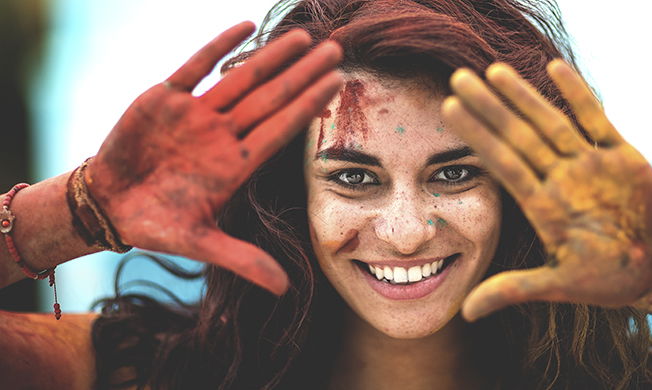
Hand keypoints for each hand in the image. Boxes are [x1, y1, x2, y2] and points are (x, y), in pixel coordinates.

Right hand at [86, 22, 342, 294]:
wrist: (110, 203)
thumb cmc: (156, 224)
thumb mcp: (199, 242)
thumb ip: (243, 259)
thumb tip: (286, 289)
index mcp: (235, 165)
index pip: (281, 129)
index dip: (309, 106)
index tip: (338, 83)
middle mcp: (224, 135)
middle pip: (271, 99)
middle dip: (302, 75)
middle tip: (337, 49)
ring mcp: (198, 114)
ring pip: (241, 79)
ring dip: (270, 57)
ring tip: (303, 37)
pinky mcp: (167, 98)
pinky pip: (195, 66)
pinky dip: (218, 47)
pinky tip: (244, 25)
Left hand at [442, 59, 651, 320]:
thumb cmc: (606, 279)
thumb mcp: (556, 286)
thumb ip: (512, 290)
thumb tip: (465, 313)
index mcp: (541, 204)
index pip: (501, 162)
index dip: (476, 136)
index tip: (448, 111)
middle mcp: (559, 178)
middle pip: (518, 135)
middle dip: (489, 107)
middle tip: (457, 77)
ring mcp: (589, 165)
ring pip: (550, 123)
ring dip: (523, 96)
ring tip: (494, 70)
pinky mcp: (623, 157)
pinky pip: (598, 121)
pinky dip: (579, 96)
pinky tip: (555, 68)